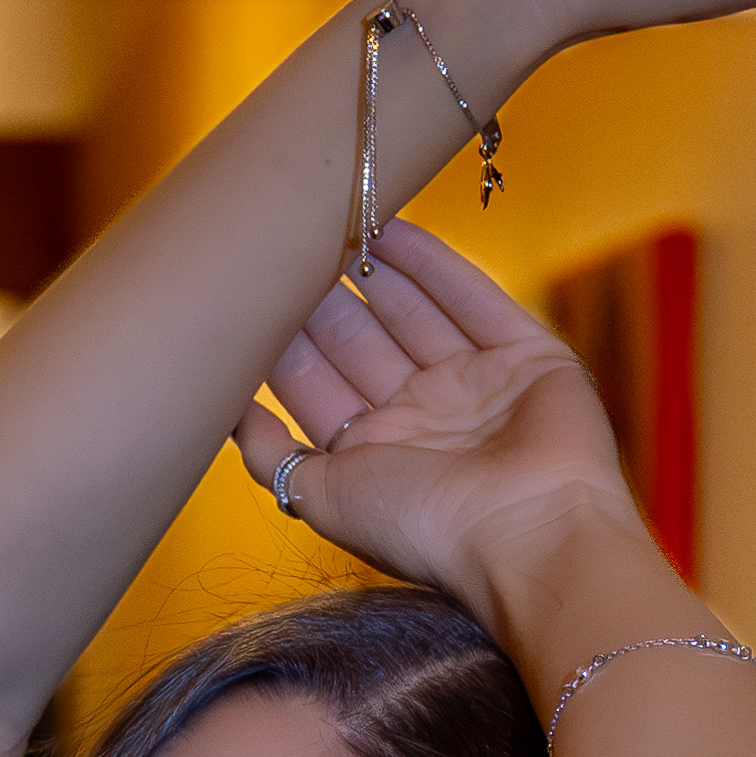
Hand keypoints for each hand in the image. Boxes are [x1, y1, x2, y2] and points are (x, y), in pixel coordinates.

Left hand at [232, 221, 632, 600]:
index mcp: (375, 458)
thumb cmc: (421, 527)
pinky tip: (393, 226)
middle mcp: (423, 420)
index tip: (250, 295)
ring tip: (334, 219)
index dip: (286, 342)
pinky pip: (474, 298)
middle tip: (288, 245)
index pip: (320, 386)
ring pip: (414, 314)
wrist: (528, 536)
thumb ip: (270, 454)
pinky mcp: (529, 358)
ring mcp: (476, 386)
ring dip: (375, 270)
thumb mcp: (319, 496)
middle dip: (323, 300)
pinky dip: (434, 263)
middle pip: (363, 344)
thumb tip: (226, 412)